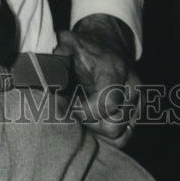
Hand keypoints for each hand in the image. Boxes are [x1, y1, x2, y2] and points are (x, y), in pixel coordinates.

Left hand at [53, 14, 139, 148]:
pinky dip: (105, 135)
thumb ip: (56, 55)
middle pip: (113, 126)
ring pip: (120, 137)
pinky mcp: (137, 115)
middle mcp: (132, 89)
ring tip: (79, 115)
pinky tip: (89, 121)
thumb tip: (42, 72)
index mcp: (115, 71)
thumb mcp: (68, 42)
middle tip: (69, 113)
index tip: (65, 106)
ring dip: (96, 132)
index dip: (83, 111)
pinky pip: (124, 138)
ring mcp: (138, 104)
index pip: (108, 103)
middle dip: (88, 124)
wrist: (107, 43)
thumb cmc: (85, 46)